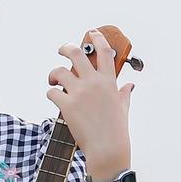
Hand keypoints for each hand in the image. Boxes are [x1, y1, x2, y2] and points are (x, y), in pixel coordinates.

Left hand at [46, 28, 134, 175]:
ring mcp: (79, 93)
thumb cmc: (116, 130)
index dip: (97, 39)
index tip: (91, 34)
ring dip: (53, 74)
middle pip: (76, 53)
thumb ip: (124, 94)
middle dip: (65, 48)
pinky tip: (55, 98)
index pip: (104, 52)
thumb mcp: (123, 108)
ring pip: (59, 71)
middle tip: (61, 50)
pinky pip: (52, 92)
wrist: (107, 148)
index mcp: (109, 81)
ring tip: (53, 80)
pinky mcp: (67, 105)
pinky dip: (51, 93)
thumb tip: (129, 86)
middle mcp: (94, 83)